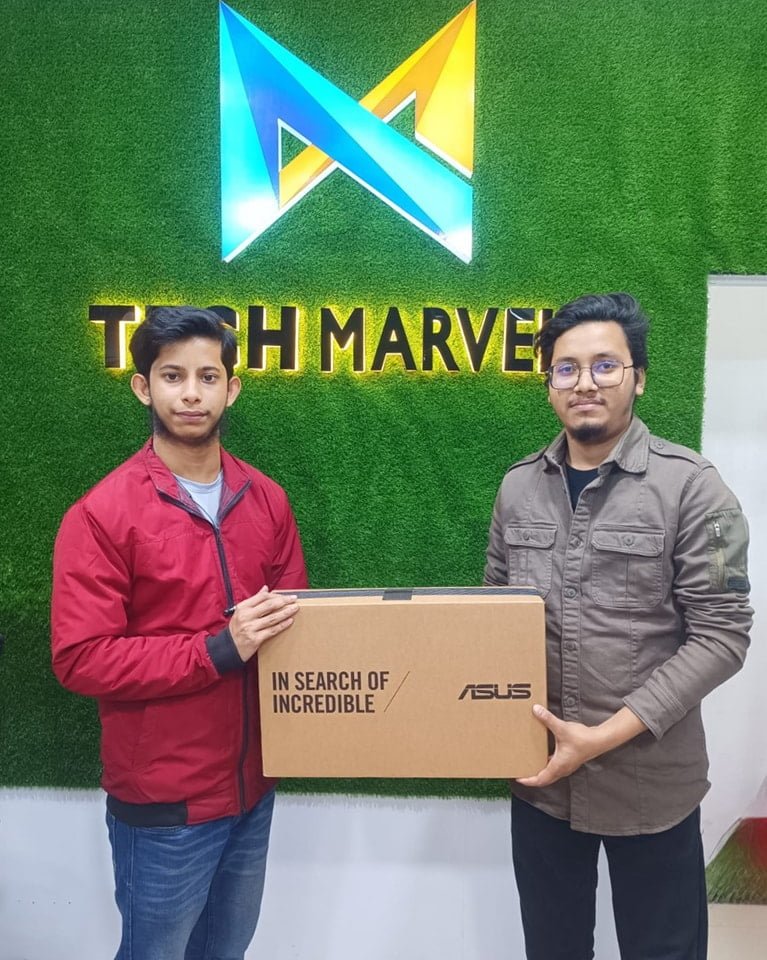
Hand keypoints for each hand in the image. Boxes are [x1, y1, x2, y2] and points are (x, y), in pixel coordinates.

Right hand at [228, 587, 298, 662]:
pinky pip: (272, 630)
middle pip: (269, 606)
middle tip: (294, 599)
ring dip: (286, 612)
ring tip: (295, 608)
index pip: (262, 597)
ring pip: (272, 618)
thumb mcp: (241, 612)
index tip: (285, 595)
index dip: (275, 595)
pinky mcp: (255, 639)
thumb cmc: (236, 629)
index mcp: (242, 608)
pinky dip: (282, 625)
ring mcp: (250, 628)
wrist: (228, 648)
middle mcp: (246, 616)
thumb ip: (254, 600)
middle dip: (283, 601)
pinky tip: (289, 621)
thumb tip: (265, 589)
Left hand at [516, 704, 646, 787]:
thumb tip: (536, 710)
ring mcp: (566, 766)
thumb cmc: (583, 738)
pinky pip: (554, 767)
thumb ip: (548, 719)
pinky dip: (546, 764)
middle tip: (521, 773)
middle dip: (532, 778)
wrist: (600, 740)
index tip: (518, 778)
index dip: (528, 780)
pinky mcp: (569, 760)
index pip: (540, 779)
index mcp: (558, 766)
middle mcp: (562, 769)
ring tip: (529, 765)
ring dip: (539, 771)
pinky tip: (542, 755)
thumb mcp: (562, 728)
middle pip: (544, 779)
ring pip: (550, 774)